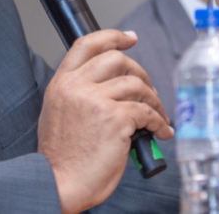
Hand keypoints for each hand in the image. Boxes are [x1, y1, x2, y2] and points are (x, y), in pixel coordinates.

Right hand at [37, 30, 173, 213]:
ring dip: (154, 100)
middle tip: (148, 89)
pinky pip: (146, 112)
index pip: (87, 44)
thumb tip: (109, 85)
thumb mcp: (57, 112)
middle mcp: (76, 86)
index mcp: (61, 83)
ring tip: (158, 115)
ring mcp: (96, 101)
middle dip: (140, 72)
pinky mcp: (115, 119)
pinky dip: (159, 121)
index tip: (130, 38)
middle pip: (117, 59)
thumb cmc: (62, 157)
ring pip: (136, 84)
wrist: (59, 182)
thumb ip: (77, 92)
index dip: (112, 37)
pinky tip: (161, 130)